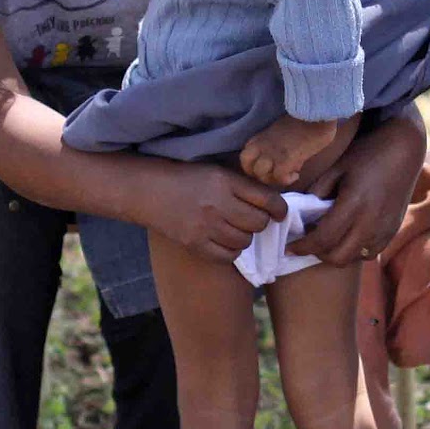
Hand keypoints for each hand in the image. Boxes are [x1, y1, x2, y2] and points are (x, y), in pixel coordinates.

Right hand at [148, 162, 287, 263]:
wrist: (149, 191)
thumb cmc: (188, 178)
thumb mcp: (217, 171)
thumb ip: (243, 185)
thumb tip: (273, 201)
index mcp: (225, 181)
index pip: (266, 199)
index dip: (279, 209)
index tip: (280, 213)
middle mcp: (217, 204)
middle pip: (258, 223)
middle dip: (260, 222)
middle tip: (251, 218)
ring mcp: (205, 226)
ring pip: (245, 241)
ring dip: (245, 236)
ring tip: (235, 228)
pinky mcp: (194, 244)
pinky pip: (227, 256)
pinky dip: (231, 251)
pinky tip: (225, 241)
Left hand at [239, 115, 338, 187]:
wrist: (317, 115)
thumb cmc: (305, 120)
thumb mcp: (282, 130)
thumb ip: (275, 144)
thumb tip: (282, 161)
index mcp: (260, 137)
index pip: (244, 157)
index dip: (253, 167)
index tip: (267, 169)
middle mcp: (262, 145)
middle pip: (248, 168)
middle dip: (261, 176)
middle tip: (276, 175)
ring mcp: (272, 152)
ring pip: (260, 174)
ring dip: (273, 179)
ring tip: (286, 175)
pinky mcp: (285, 159)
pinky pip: (279, 177)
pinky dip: (286, 180)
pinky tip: (296, 175)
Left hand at [286, 106, 427, 265]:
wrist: (404, 150)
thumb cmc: (366, 154)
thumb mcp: (337, 167)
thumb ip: (317, 191)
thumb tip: (301, 213)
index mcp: (354, 204)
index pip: (323, 238)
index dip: (303, 247)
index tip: (289, 247)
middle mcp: (371, 222)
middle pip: (338, 257)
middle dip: (318, 254)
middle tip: (308, 243)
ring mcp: (384, 229)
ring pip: (354, 258)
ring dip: (337, 253)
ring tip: (328, 239)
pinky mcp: (393, 230)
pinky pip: (369, 252)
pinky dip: (354, 251)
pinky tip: (348, 236)